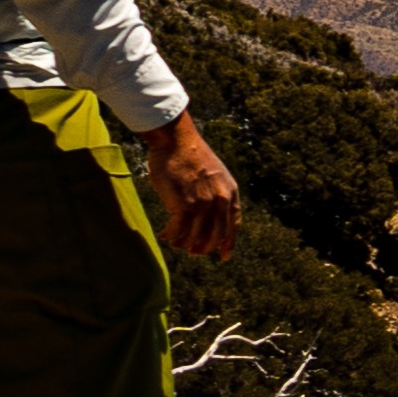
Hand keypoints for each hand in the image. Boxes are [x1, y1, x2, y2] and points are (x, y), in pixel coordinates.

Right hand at [134, 113, 243, 262]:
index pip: (233, 225)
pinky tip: (164, 235)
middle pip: (215, 236)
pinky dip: (171, 236)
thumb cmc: (190, 156)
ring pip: (195, 237)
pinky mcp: (184, 205)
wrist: (177, 140)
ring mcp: (203, 204)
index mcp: (230, 193)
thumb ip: (216, 193)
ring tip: (175, 243)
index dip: (229, 242)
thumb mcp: (214, 174)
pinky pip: (178, 230)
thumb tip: (209, 215)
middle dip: (204, 248)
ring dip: (184, 244)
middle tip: (193, 252)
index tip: (224, 255)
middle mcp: (220, 201)